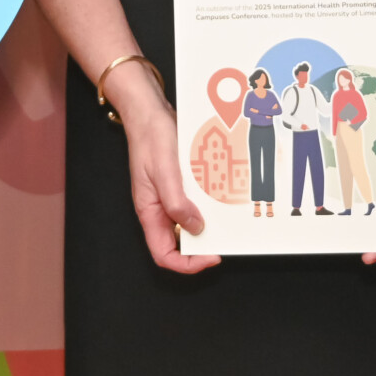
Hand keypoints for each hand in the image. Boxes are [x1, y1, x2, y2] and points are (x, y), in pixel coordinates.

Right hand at [106, 65, 216, 273]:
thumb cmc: (151, 138)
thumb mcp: (164, 171)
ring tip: (225, 220)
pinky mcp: (179, 185)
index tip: (210, 256)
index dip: (187, 264)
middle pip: (179, 244)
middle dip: (201, 246)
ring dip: (207, 225)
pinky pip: (194, 204)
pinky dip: (208, 205)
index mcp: (150, 212)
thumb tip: (195, 228)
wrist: (150, 112)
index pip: (164, 255)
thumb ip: (176, 202)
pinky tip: (220, 198)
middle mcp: (159, 209)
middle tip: (223, 239)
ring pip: (189, 224)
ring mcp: (169, 198)